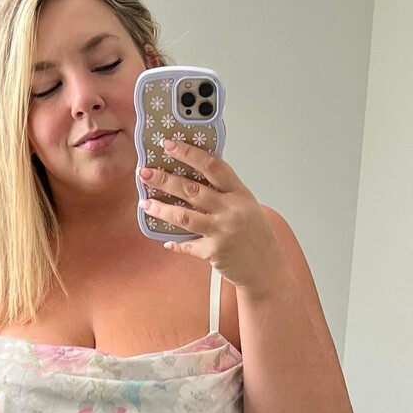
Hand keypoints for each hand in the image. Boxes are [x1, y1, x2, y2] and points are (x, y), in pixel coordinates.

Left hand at [138, 140, 288, 297]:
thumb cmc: (256, 235)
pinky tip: (166, 240)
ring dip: (160, 209)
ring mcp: (222, 231)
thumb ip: (225, 192)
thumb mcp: (246, 206)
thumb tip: (195, 178)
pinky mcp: (214, 252)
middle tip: (145, 173)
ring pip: (183, 216)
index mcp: (240, 193)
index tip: (169, 145)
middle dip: (164, 179)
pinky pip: (188, 245)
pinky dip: (176, 243)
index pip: (212, 166)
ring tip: (145, 203)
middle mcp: (231, 210)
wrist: (267, 268)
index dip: (189, 153)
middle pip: (191, 189)